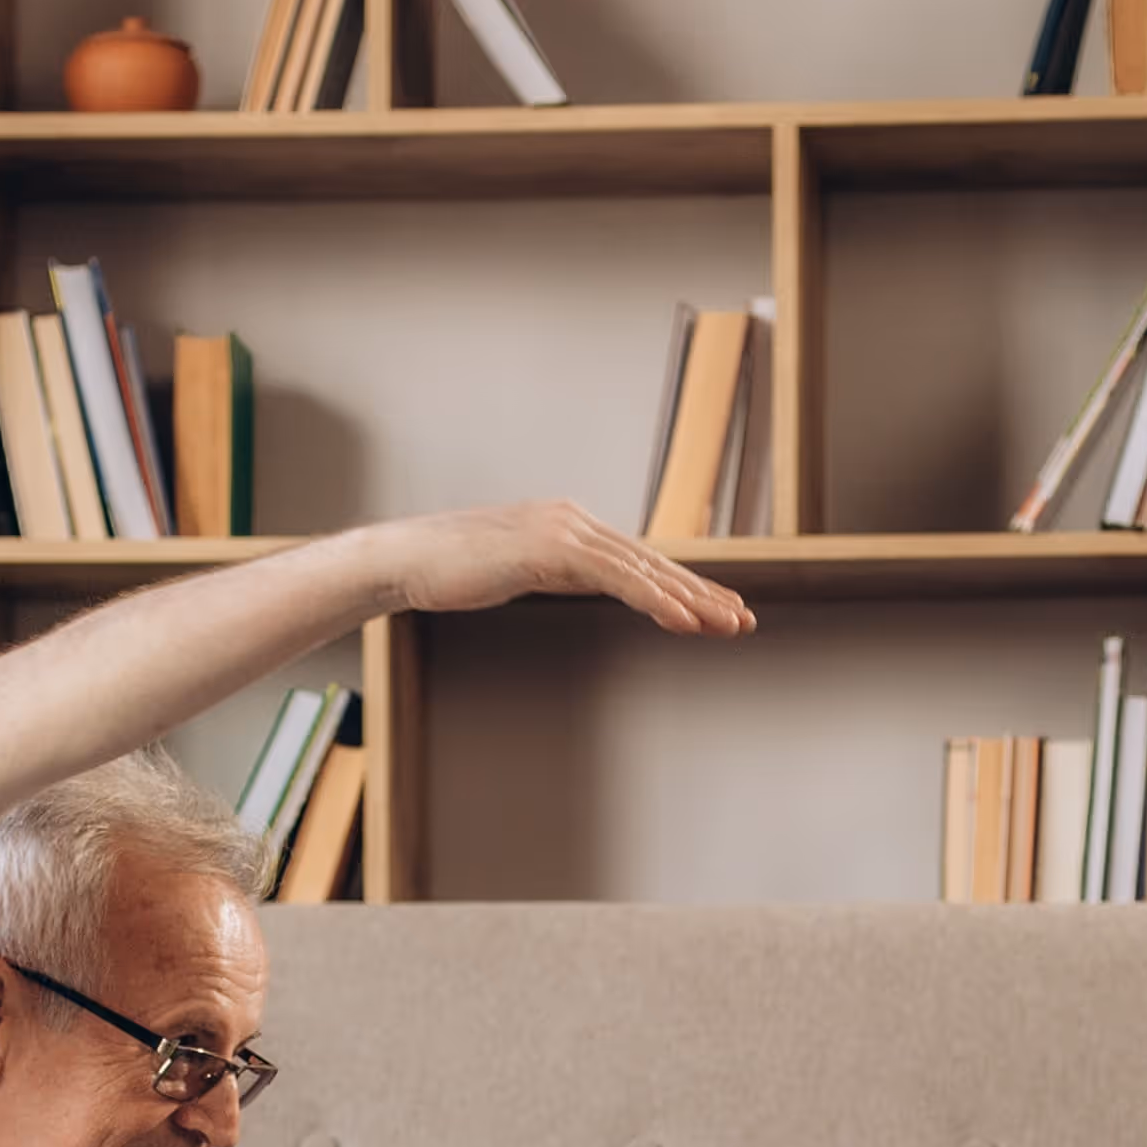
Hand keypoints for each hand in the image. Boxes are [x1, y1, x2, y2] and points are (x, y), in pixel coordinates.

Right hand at [364, 501, 755, 638]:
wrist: (405, 559)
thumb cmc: (449, 571)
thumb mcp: (516, 571)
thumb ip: (555, 571)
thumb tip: (580, 583)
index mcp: (569, 527)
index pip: (638, 561)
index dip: (682, 588)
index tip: (716, 612)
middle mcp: (574, 521)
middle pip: (652, 562)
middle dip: (702, 594)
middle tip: (742, 621)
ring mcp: (564, 531)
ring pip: (644, 569)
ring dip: (690, 600)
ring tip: (727, 625)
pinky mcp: (551, 548)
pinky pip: (616, 577)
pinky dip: (654, 598)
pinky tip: (682, 620)